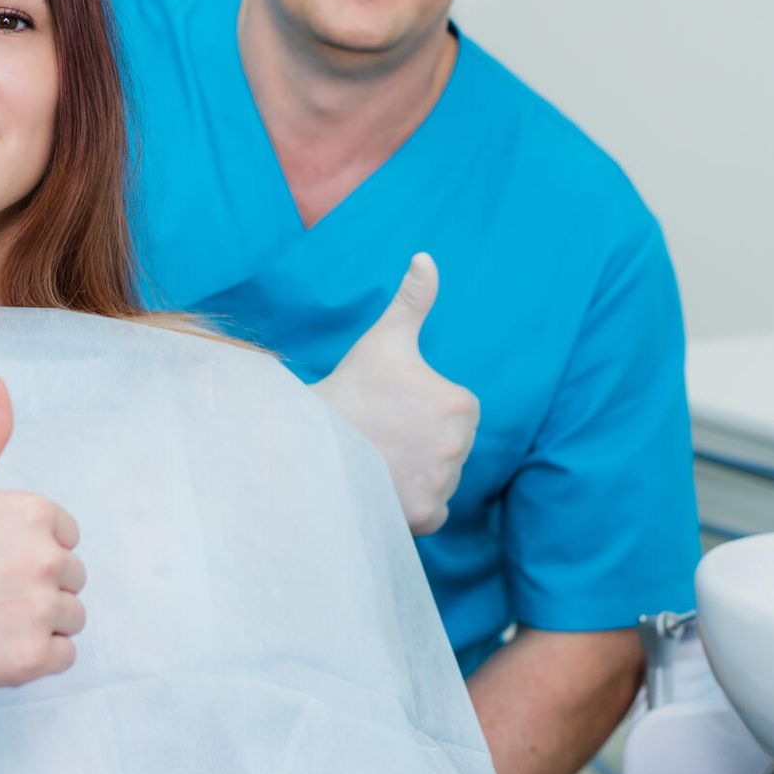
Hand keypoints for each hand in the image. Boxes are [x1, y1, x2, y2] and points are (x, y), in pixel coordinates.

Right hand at [0, 372, 85, 769]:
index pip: (63, 534)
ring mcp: (41, 609)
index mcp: (33, 512)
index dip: (24, 549)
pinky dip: (34, 658)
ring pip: (71, 616)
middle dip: (34, 585)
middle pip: (71, 576)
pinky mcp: (33, 659)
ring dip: (37, 623)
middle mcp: (45, 557)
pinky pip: (64, 656)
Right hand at [315, 253, 479, 535]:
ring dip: (419, 473)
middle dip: (423, 443)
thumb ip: (413, 299)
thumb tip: (426, 257)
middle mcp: (460, 447)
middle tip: (384, 433)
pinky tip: (386, 485)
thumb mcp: (385, 339)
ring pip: (441, 478)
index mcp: (461, 404)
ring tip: (380, 457)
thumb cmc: (351, 388)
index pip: (456, 412)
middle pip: (450, 447)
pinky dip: (414, 504)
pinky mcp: (424, 516)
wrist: (312, 440)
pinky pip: (433, 511)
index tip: (395, 407)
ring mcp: (441, 483)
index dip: (424, 409)